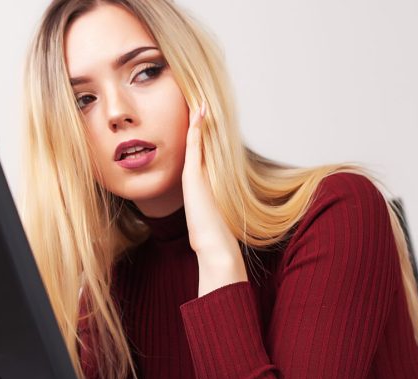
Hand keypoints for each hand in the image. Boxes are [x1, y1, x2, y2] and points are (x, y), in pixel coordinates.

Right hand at [181, 102, 247, 294]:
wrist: (213, 247)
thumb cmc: (216, 234)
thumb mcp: (219, 214)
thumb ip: (218, 203)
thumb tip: (225, 200)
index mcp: (200, 182)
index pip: (200, 148)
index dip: (200, 129)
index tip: (202, 109)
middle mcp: (194, 176)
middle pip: (194, 140)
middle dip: (194, 119)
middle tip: (195, 93)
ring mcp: (192, 175)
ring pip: (192, 140)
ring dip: (193, 119)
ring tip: (195, 96)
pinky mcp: (193, 176)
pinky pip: (194, 146)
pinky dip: (195, 128)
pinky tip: (199, 112)